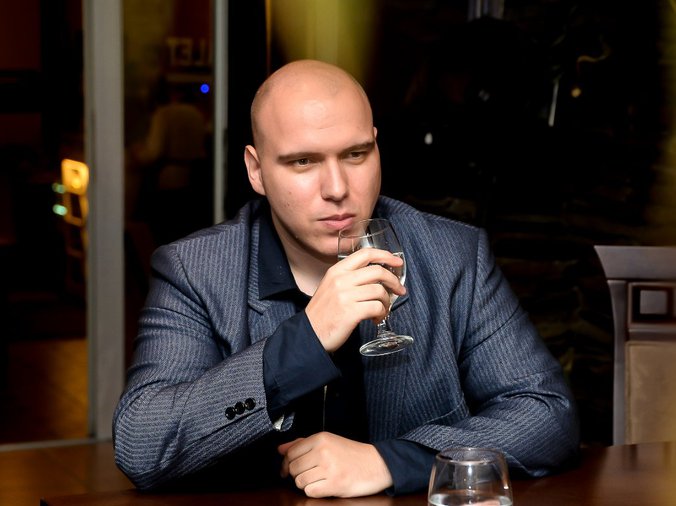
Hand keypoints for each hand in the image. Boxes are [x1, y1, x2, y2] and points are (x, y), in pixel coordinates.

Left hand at [278, 432, 393, 497]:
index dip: (286, 463)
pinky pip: (310, 491)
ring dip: (306, 483)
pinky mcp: (334, 484)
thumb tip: (281, 449)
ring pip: (299, 481)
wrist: (377, 464)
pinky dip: (315, 491)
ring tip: (319, 479)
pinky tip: (324, 485)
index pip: (290, 452)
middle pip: (293, 468)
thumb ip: (302, 444)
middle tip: (309, 474)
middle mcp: (323, 451)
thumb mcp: (328, 441)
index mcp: (320, 438)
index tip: (288, 468)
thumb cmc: (352, 454)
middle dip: (297, 474)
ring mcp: (329, 468)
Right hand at [305, 248, 404, 352]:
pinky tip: (376, 318)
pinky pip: (377, 307)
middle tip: (399, 290)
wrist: (309, 334)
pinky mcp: (351, 312)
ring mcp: (345, 296)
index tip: (397, 262)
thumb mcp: (331, 287)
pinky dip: (381, 314)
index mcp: (336, 271)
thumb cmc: (323, 313)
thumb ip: (349, 278)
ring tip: (382, 310)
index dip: (385, 256)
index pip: (365, 254)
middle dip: (393, 281)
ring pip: (379, 291)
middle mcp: (341, 280)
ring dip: (386, 302)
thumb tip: (377, 276)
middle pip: (377, 271)